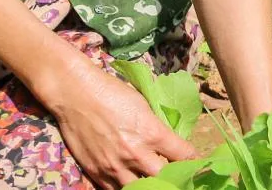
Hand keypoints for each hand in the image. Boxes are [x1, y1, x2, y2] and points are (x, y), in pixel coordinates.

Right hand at [40, 59, 195, 187]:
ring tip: (153, 180)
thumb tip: (168, 143)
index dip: (194, 160)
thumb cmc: (110, 92)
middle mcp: (136, 153)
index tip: (197, 163)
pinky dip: (126, 188)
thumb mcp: (142, 104)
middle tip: (177, 177)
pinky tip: (132, 182)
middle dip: (174, 178)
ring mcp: (115, 166)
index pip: (183, 155)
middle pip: (165, 179)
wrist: (75, 94)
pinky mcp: (97, 173)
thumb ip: (156, 128)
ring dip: (149, 185)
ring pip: (141, 189)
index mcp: (151, 132)